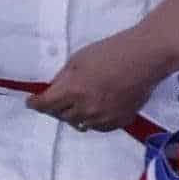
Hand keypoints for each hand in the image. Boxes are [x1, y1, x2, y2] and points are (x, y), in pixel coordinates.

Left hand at [30, 26, 178, 133]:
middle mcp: (87, 108)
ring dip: (74, 115)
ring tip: (79, 103)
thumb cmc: (111, 52)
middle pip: (60, 116)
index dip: (35, 103)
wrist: (146, 57)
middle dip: (55, 108)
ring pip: (79, 123)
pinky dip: (93, 120)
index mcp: (73, 90)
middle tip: (57, 99)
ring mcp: (104, 117)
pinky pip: (98, 127)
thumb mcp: (77, 60)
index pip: (45, 105)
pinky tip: (96, 108)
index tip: (32, 102)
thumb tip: (52, 90)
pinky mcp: (120, 121)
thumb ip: (62, 79)